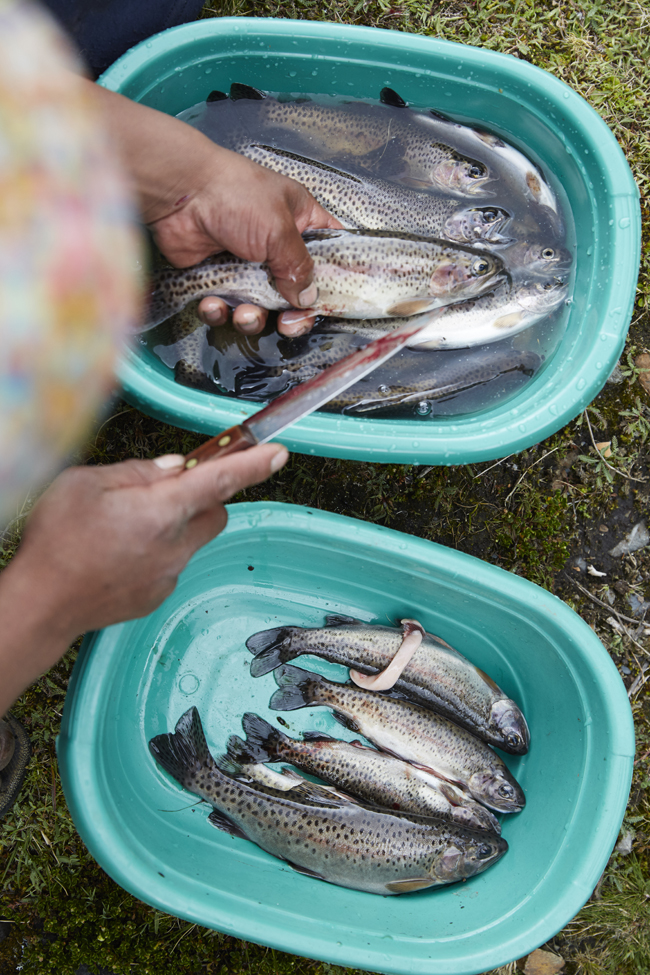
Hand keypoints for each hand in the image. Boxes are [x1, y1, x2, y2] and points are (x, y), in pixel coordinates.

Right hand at [0, 444, 287, 714]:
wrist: (41, 606)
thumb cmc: (57, 540)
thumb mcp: (86, 483)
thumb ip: (138, 472)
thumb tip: (174, 469)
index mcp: (162, 512)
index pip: (221, 482)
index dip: (254, 465)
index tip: (278, 453)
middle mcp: (175, 546)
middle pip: (214, 512)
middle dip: (203, 497)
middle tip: (161, 491)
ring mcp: (168, 575)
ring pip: (190, 539)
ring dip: (173, 525)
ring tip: (122, 527)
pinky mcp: (157, 595)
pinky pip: (170, 563)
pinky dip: (155, 551)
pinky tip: (117, 554)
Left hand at [89, 81, 340, 337]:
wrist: (180, 194)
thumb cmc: (235, 195)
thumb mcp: (279, 230)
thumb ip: (298, 267)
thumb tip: (307, 298)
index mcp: (300, 223)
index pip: (329, 256)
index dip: (333, 282)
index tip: (331, 306)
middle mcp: (276, 246)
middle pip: (294, 293)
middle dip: (291, 314)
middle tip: (288, 324)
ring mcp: (245, 263)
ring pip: (259, 306)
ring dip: (252, 318)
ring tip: (244, 314)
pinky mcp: (216, 277)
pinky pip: (225, 306)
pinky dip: (219, 311)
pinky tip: (213, 304)